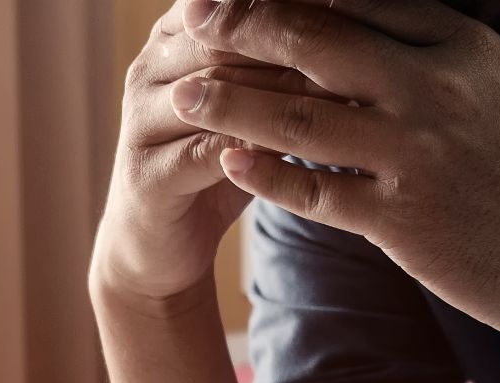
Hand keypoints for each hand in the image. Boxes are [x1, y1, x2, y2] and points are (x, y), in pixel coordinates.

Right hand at [93, 3, 335, 308]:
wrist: (161, 243)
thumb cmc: (219, 161)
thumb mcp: (254, 103)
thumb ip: (283, 62)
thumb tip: (357, 30)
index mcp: (177, 35)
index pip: (232, 3)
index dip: (290, 11)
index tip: (352, 21)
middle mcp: (151, 67)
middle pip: (225, 37)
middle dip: (293, 43)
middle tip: (357, 53)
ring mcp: (142, 119)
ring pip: (215, 88)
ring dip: (280, 92)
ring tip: (341, 96)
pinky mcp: (147, 174)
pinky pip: (206, 152)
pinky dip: (255, 150)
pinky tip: (303, 153)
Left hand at [169, 0, 499, 366]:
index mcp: (469, 49)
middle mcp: (434, 93)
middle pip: (318, 40)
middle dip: (245, 24)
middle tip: (194, 17)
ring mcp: (413, 158)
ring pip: (301, 115)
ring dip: (232, 101)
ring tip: (182, 94)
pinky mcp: (399, 223)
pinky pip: (314, 191)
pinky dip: (265, 175)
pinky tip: (226, 160)